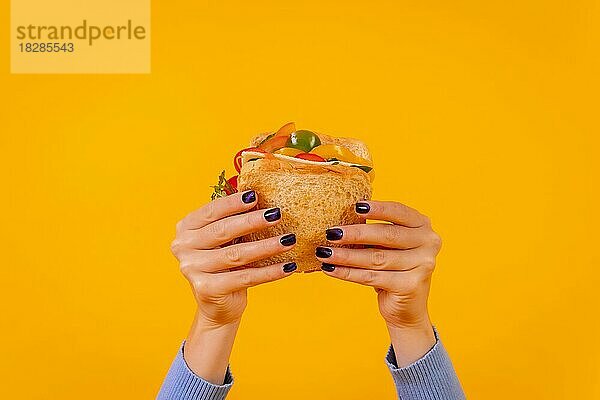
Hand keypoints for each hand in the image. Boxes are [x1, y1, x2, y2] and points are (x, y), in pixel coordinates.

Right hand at [170, 190, 296, 382]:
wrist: (217, 305)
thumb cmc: (224, 265)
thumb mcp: (224, 240)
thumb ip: (234, 219)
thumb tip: (261, 197)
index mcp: (186, 228)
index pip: (211, 211)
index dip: (233, 203)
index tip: (255, 195)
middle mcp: (183, 247)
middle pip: (223, 231)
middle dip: (252, 221)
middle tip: (277, 214)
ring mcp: (192, 269)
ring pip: (236, 255)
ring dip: (266, 246)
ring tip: (288, 240)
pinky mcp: (207, 289)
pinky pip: (245, 278)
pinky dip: (269, 272)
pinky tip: (288, 267)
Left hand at [317, 200, 441, 365]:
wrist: (407, 308)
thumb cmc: (393, 269)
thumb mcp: (389, 245)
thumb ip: (375, 230)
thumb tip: (341, 217)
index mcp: (423, 226)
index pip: (399, 211)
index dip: (377, 208)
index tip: (354, 206)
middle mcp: (429, 243)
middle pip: (386, 235)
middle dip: (355, 234)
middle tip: (330, 233)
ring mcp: (423, 265)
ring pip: (375, 258)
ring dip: (345, 256)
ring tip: (323, 253)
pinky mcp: (410, 285)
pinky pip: (371, 277)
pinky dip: (347, 273)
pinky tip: (330, 269)